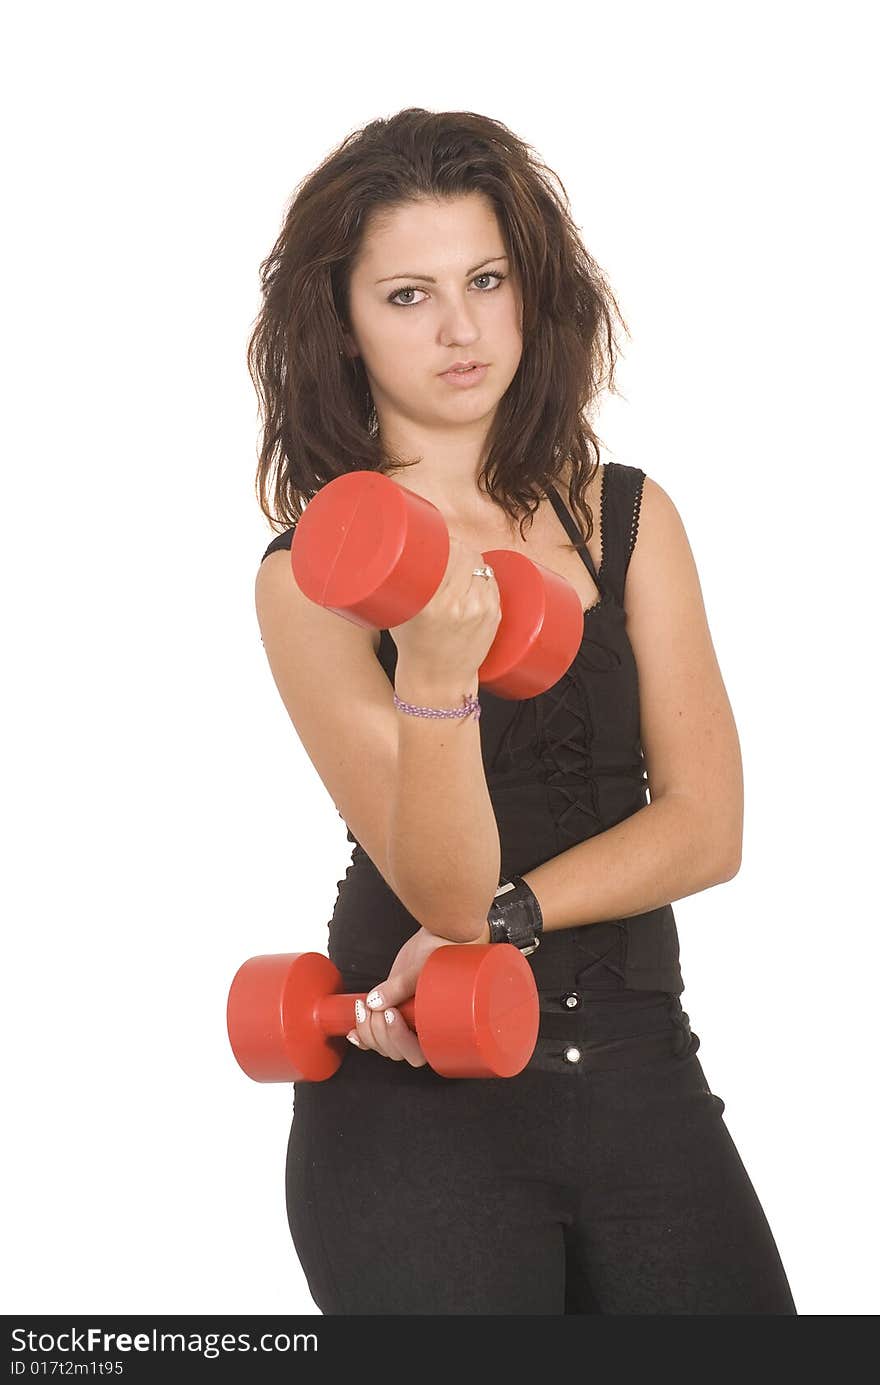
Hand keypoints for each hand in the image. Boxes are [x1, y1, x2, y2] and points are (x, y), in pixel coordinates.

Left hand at [346, 921, 490, 1066]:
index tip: (391, 1013)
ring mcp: (405, 1025)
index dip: (399, 1039)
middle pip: (396, 1052)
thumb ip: (401, 986)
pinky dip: (361, 1037)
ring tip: (364, 1006)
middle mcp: (421, 1032)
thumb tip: (375, 1002)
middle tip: (376, 1005)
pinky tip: (353, 1031)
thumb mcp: (423, 969)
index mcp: (438, 1031)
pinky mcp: (391, 1016)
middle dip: (379, 1033)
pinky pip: (374, 1038)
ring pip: (382, 1047)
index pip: (416, 1054)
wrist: (439, 940)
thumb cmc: (442, 956)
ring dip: (367, 1032)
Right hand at [388, 535, 501, 684]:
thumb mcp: (399, 613)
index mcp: (433, 604)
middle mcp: (459, 605)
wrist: (438, 680)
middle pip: (466, 555)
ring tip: (457, 565)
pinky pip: (491, 581)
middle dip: (456, 548)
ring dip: (470, 561)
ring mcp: (481, 610)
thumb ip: (403, 583)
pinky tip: (472, 578)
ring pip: (481, 566)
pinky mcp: (495, 615)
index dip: (444, 541)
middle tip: (444, 550)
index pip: (449, 553)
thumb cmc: (413, 646)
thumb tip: (402, 552)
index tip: (436, 540)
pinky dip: (482, 575)